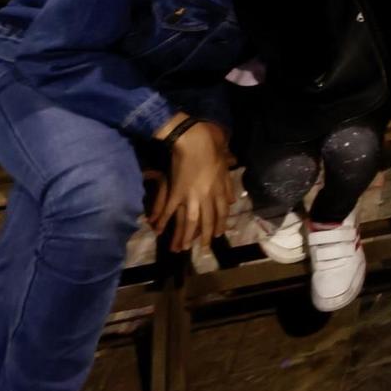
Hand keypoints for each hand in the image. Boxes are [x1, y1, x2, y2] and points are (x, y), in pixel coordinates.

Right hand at [149, 120, 231, 252]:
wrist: (193, 140)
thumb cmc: (211, 148)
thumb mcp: (225, 166)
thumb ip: (227, 185)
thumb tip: (232, 201)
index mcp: (219, 189)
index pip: (221, 212)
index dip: (219, 224)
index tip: (217, 235)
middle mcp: (206, 196)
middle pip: (206, 220)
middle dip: (204, 236)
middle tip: (202, 250)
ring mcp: (190, 195)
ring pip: (189, 220)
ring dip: (185, 235)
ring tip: (182, 248)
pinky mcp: (175, 192)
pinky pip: (169, 210)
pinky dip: (163, 221)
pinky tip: (158, 231)